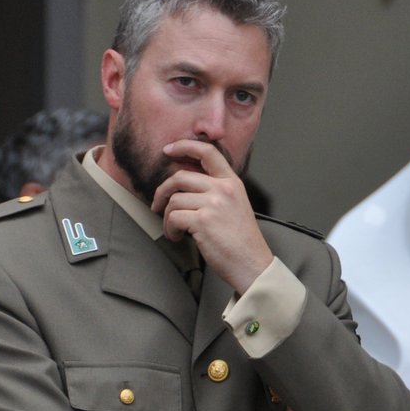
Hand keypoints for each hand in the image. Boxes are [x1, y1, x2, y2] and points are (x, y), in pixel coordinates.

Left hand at [150, 139, 273, 294]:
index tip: (170, 149)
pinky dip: (170, 229)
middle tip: (158, 204)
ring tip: (175, 229)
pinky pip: (173, 217)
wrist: (251, 263)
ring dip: (167, 217)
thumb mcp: (235, 206)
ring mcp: (213, 204)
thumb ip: (216, 191)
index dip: (184, 146)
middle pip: (180, 177)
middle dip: (162, 191)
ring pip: (174, 200)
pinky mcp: (202, 221)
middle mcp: (223, 189)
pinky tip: (178, 236)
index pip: (208, 152)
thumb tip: (185, 185)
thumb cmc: (242, 241)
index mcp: (232, 183)